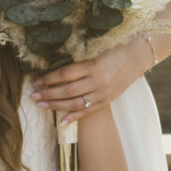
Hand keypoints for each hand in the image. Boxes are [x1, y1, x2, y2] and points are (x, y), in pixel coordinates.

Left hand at [31, 39, 149, 125]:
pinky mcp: (106, 101)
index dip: (49, 78)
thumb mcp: (96, 50)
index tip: (36, 80)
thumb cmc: (114, 49)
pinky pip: (87, 111)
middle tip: (33, 95)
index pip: (65, 74)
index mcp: (93, 65)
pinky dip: (74, 117)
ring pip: (75, 103)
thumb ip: (79, 60)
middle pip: (67, 90)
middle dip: (48, 93)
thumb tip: (54, 66)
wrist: (137, 57)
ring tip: (41, 105)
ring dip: (56, 105)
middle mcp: (98, 81)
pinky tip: (61, 121)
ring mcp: (102, 93)